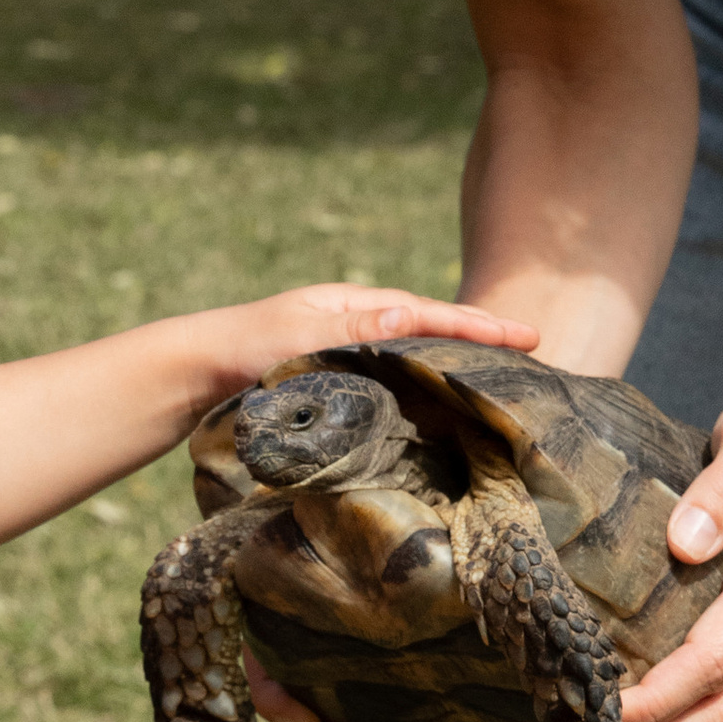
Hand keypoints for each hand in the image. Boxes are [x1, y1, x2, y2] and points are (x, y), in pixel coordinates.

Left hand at [188, 282, 536, 410]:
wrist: (190, 375)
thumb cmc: (239, 351)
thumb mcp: (298, 335)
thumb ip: (352, 330)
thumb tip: (410, 317)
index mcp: (354, 307)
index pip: (431, 314)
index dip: (480, 328)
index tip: (528, 338)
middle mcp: (357, 328)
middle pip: (430, 332)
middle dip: (479, 343)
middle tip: (532, 357)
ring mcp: (348, 356)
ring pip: (414, 360)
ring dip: (454, 369)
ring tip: (501, 386)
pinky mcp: (336, 385)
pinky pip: (392, 386)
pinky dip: (422, 393)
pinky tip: (440, 415)